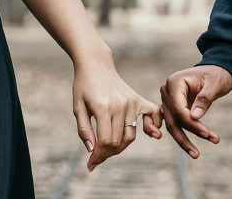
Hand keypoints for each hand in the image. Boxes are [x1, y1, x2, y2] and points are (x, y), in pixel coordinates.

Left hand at [72, 51, 161, 171]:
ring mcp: (131, 102)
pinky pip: (153, 115)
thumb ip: (84, 129)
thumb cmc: (83, 86)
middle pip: (118, 141)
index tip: (91, 165)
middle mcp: (120, 106)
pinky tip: (150, 133)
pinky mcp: (138, 99)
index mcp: (103, 108)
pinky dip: (153, 126)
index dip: (97, 156)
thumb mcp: (77, 107)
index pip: (105, 141)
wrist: (96, 65)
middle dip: (106, 154)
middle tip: (97, 157)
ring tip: (109, 148)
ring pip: (130, 135)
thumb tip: (92, 150)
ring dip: (120, 147)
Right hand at [160, 66, 231, 158]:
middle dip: (185, 137)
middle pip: (172, 119)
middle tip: (197, 154)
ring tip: (196, 154)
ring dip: (183, 139)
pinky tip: (187, 146)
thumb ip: (204, 99)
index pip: (178, 108)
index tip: (206, 133)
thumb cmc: (216, 75)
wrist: (214, 71)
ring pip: (171, 124)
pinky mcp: (172, 107)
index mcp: (174, 83)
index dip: (191, 123)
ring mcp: (167, 100)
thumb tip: (194, 118)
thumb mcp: (215, 84)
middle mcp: (166, 91)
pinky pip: (173, 123)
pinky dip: (179, 134)